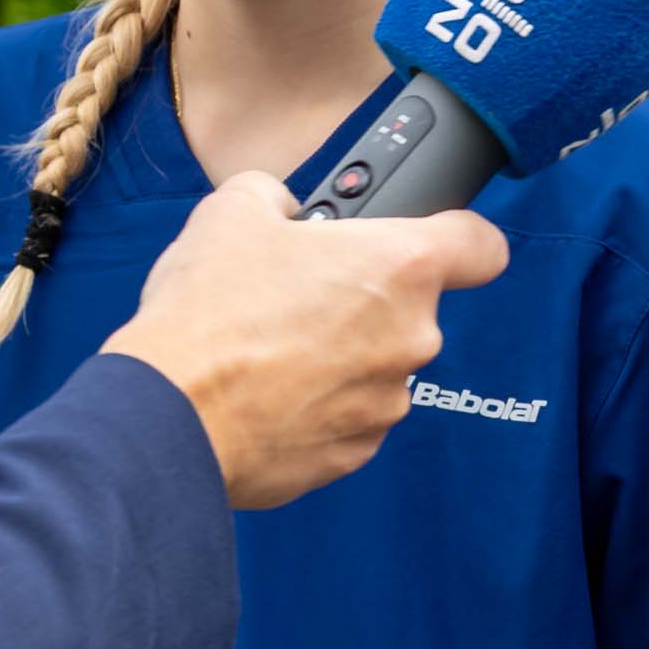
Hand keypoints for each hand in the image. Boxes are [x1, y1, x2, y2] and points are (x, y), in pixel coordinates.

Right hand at [101, 172, 509, 508]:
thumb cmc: (206, 314)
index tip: (437, 239)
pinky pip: (348, 415)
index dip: (461, 236)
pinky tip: (265, 394)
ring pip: (375, 364)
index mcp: (400, 268)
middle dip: (361, 299)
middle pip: (409, 307)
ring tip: (268, 349)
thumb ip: (277, 196)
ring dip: (337, 355)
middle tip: (299, 295)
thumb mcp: (232, 212)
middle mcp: (411, 338)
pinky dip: (316, 405)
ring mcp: (387, 402)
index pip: (481, 246)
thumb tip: (282, 209)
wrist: (167, 416)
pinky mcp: (354, 453)